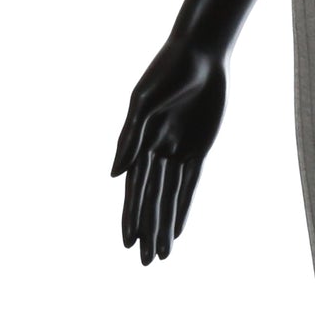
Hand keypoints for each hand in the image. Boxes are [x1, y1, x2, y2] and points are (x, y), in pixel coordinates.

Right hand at [111, 36, 227, 263]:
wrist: (201, 52)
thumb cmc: (167, 72)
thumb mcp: (145, 102)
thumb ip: (130, 138)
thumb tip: (113, 176)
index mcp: (138, 142)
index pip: (134, 188)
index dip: (131, 215)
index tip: (128, 242)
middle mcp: (155, 150)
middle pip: (151, 199)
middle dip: (147, 229)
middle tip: (145, 262)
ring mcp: (177, 149)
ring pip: (170, 197)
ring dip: (165, 225)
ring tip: (161, 255)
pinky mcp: (199, 147)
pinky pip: (190, 184)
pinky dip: (184, 206)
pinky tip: (178, 229)